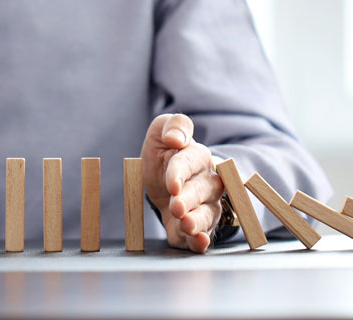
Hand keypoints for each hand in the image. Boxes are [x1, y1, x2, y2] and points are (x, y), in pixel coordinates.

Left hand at [141, 113, 223, 252]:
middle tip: (176, 206)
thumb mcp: (161, 131)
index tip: (171, 184)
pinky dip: (200, 241)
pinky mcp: (195, 226)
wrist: (164, 178)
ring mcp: (203, 206)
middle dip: (189, 199)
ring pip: (206, 214)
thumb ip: (173, 125)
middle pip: (202, 191)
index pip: (190, 163)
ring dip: (197, 221)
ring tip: (187, 225)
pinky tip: (198, 243)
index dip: (180, 173)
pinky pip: (201, 235)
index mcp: (197, 157)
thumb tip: (175, 137)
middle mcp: (206, 183)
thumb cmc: (165, 153)